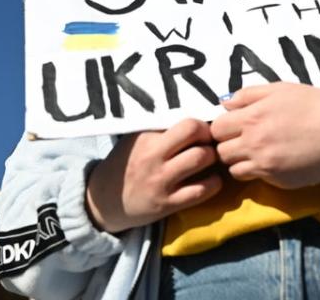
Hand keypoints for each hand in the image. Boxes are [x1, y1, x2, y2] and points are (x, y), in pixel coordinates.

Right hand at [85, 119, 221, 233]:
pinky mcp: (167, 203)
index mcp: (147, 136)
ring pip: (201, 158)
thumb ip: (161, 129)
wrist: (105, 200)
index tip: (203, 131)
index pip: (184, 121)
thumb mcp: (137, 139)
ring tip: (210, 160)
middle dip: (209, 135)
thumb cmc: (126, 164)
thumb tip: (195, 116)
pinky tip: (211, 180)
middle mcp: (154, 155)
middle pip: (194, 132)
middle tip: (210, 143)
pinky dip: (214, 183)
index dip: (201, 124)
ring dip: (213, 157)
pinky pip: (201, 190)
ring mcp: (161, 180)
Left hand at [210, 82, 319, 188]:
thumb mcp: (281, 89)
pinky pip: (255, 179)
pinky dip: (257, 172)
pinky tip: (272, 161)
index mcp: (252, 117)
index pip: (216, 129)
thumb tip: (225, 105)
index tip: (235, 126)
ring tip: (257, 153)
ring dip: (240, 162)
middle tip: (244, 140)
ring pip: (233, 170)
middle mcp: (254, 143)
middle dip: (228, 146)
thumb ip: (248, 95)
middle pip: (221, 152)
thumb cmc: (314, 104)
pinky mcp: (277, 181)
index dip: (224, 127)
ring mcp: (265, 165)